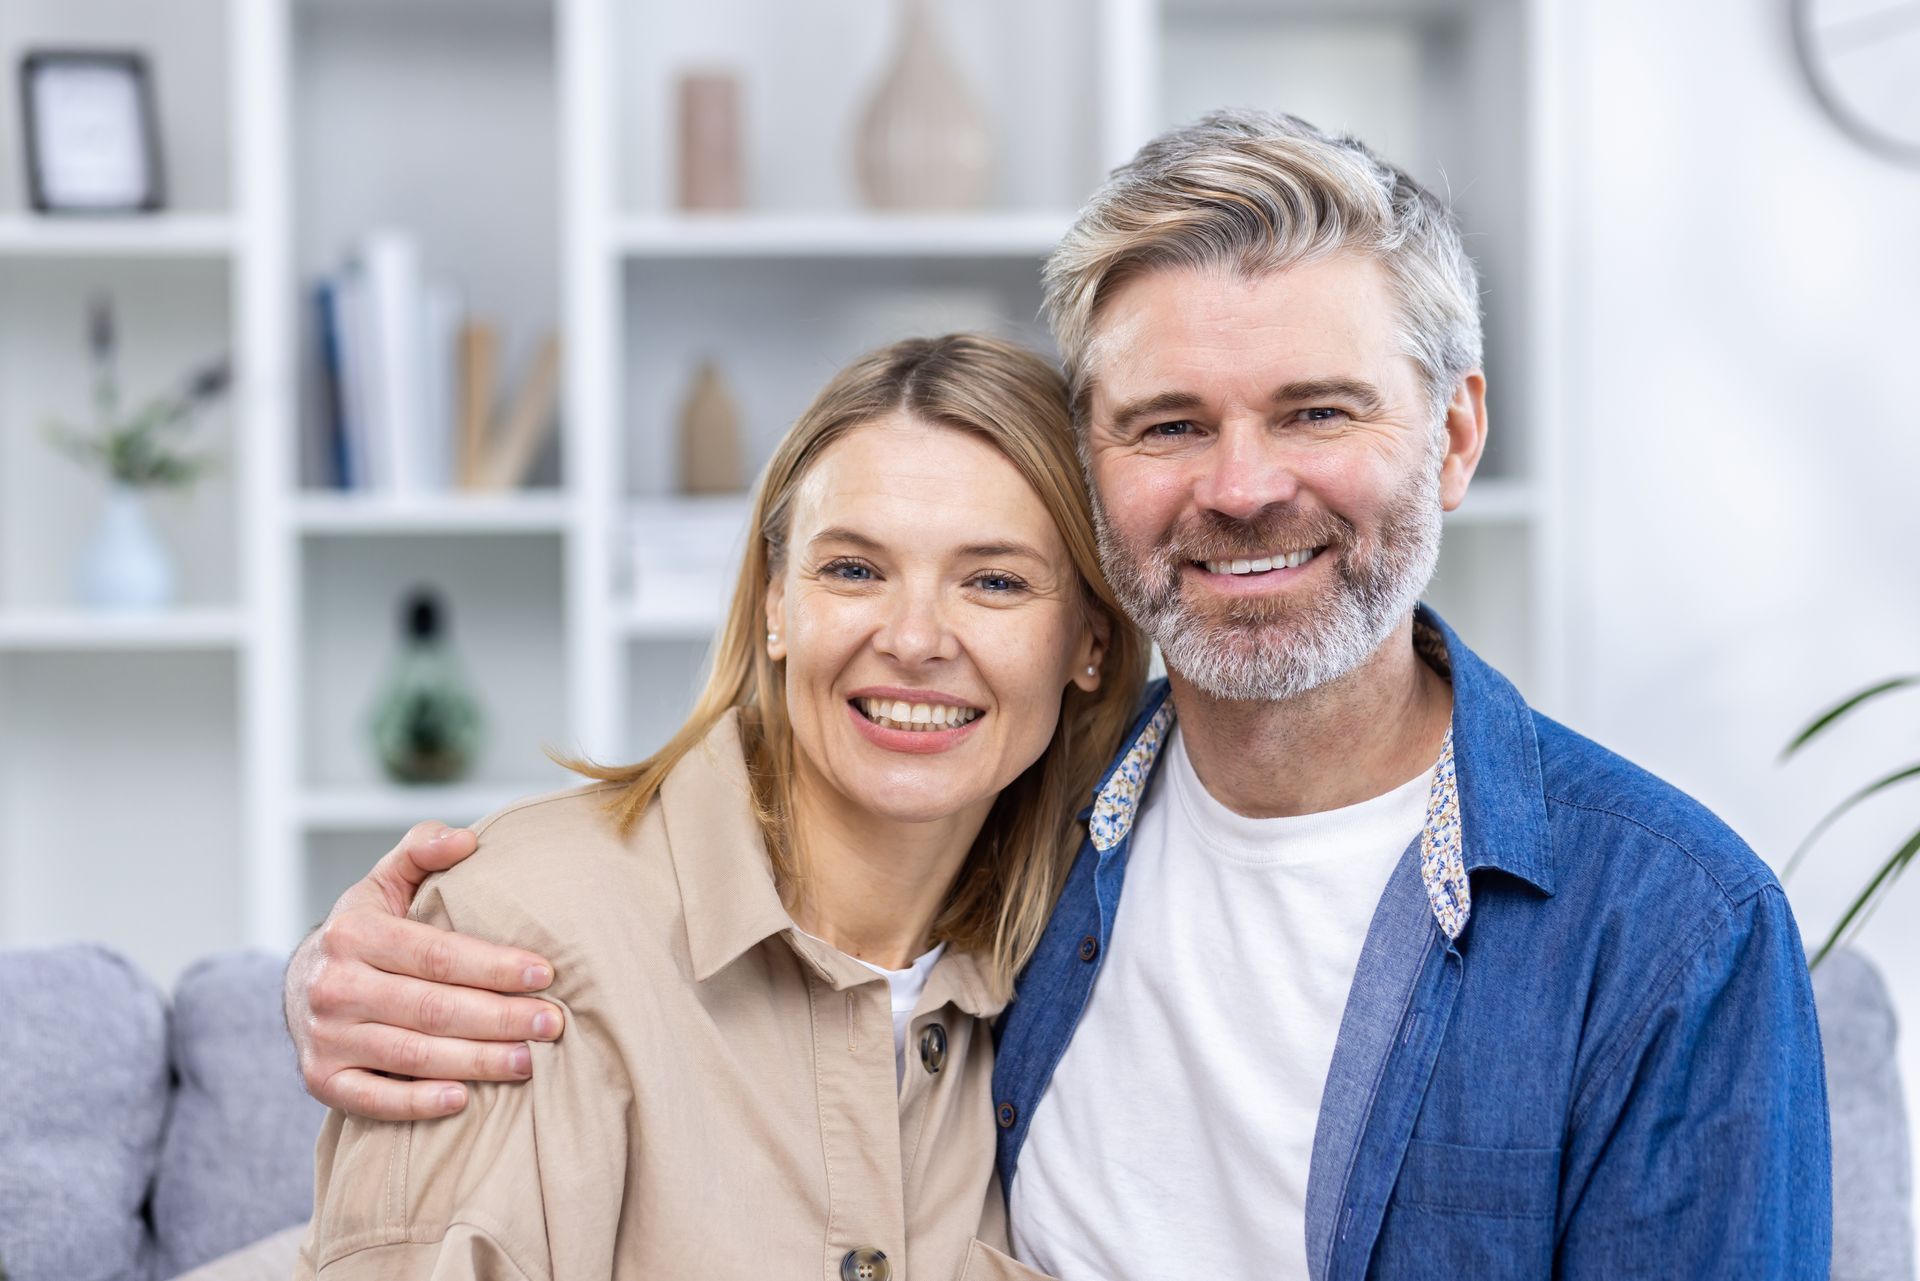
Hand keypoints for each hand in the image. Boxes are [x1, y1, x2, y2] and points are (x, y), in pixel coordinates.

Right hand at [285, 820, 563, 1120]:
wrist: (302, 982)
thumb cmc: (365, 930)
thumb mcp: (385, 881)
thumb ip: (422, 850)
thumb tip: (466, 840)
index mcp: (354, 934)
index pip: (437, 955)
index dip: (494, 966)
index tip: (544, 974)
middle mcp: (335, 986)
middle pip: (432, 1008)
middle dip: (500, 1018)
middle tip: (552, 1024)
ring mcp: (325, 1037)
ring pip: (412, 1055)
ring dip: (475, 1062)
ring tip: (528, 1061)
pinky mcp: (320, 1081)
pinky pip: (373, 1099)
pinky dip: (417, 1104)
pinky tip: (462, 1100)